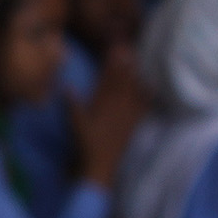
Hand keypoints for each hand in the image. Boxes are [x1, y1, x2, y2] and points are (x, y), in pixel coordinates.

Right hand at [73, 45, 145, 186]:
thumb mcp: (75, 125)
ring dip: (135, 76)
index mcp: (102, 106)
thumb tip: (67, 86)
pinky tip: (150, 88)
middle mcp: (117, 109)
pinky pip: (142, 108)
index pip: (107, 81)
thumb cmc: (85, 146)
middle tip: (128, 49)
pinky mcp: (133, 126)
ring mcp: (127, 117)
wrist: (101, 167)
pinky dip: (146, 97)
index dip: (111, 65)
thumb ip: (72, 105)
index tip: (114, 51)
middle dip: (124, 66)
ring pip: (133, 92)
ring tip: (138, 62)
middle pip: (122, 83)